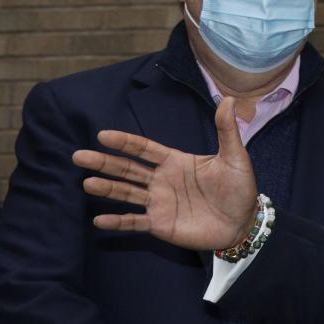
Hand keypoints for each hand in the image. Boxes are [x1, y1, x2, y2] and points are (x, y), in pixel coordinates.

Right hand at [72, 96, 256, 250]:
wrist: (243, 222)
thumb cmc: (239, 188)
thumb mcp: (235, 157)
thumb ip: (226, 131)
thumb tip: (228, 99)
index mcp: (176, 161)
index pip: (144, 149)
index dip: (125, 142)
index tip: (103, 135)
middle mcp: (162, 180)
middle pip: (128, 169)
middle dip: (105, 163)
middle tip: (79, 156)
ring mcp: (159, 203)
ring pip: (127, 194)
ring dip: (107, 189)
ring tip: (87, 183)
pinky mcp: (161, 224)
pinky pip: (134, 222)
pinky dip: (118, 221)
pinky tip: (99, 219)